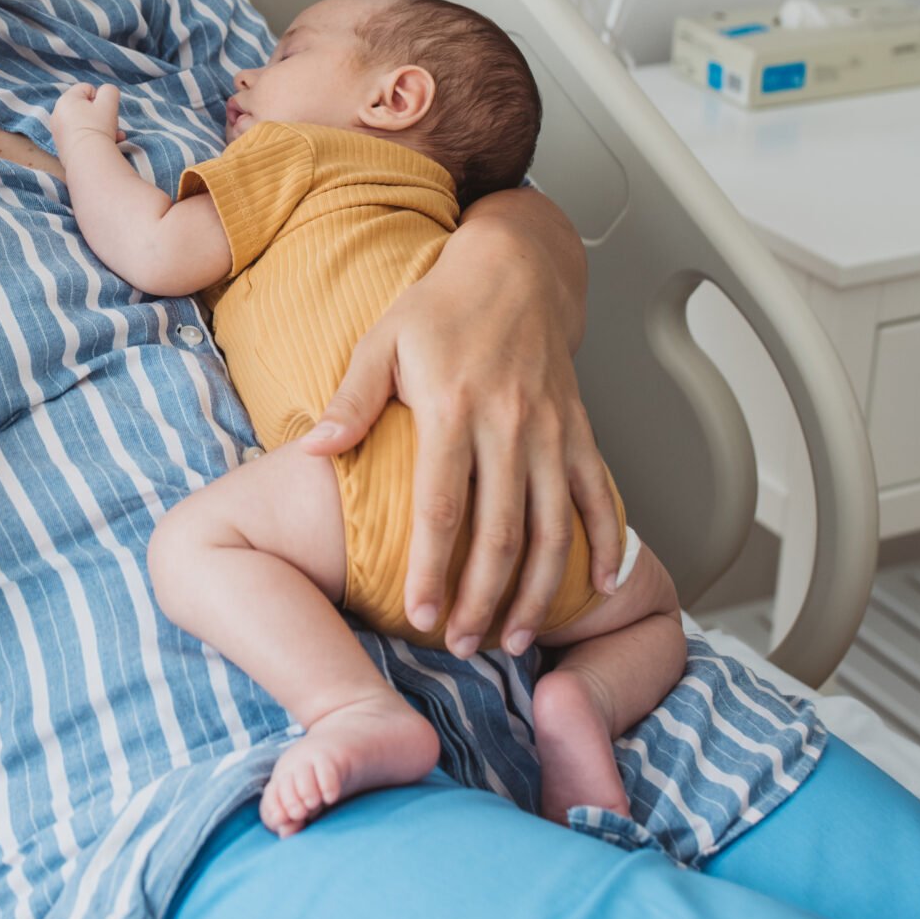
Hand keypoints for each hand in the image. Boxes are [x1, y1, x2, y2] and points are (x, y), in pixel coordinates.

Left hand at [49, 83, 122, 148]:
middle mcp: (58, 115)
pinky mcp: (63, 148)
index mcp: (65, 100)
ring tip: (115, 136)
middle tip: (111, 123)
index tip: (105, 110)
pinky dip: (93, 139)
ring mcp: (59, 133)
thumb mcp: (109, 102)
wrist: (88, 160)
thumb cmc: (98, 128)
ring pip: (86, 124)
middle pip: (86, 108)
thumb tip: (105, 94)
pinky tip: (108, 145)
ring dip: (102, 128)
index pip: (86, 89)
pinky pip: (81, 138)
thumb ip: (109, 91)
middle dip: (102, 115)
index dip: (100, 97)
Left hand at [288, 205, 615, 660]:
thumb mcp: (382, 342)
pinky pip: (598, 496)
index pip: (442, 506)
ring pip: (552, 528)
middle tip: (464, 648)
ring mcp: (552, 431)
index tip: (422, 615)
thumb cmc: (439, 309)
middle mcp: (508, 425)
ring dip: (537, 592)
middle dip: (482, 598)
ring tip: (514, 640)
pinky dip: (607, 543)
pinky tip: (600, 588)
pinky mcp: (580, 430)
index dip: (433, 567)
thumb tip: (312, 451)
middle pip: (500, 532)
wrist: (515, 270)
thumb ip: (350, 401)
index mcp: (452, 407)